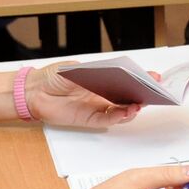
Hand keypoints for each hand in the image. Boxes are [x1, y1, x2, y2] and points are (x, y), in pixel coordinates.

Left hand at [25, 61, 145, 127]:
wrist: (34, 92)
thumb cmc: (53, 77)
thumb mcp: (75, 68)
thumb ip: (94, 72)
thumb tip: (113, 72)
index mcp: (101, 80)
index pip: (125, 80)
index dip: (140, 79)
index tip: (154, 77)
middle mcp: (102, 94)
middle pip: (127, 96)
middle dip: (141, 94)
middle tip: (152, 92)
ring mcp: (97, 107)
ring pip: (121, 111)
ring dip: (132, 108)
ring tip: (138, 104)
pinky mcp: (89, 119)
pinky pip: (108, 120)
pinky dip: (118, 117)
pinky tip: (125, 112)